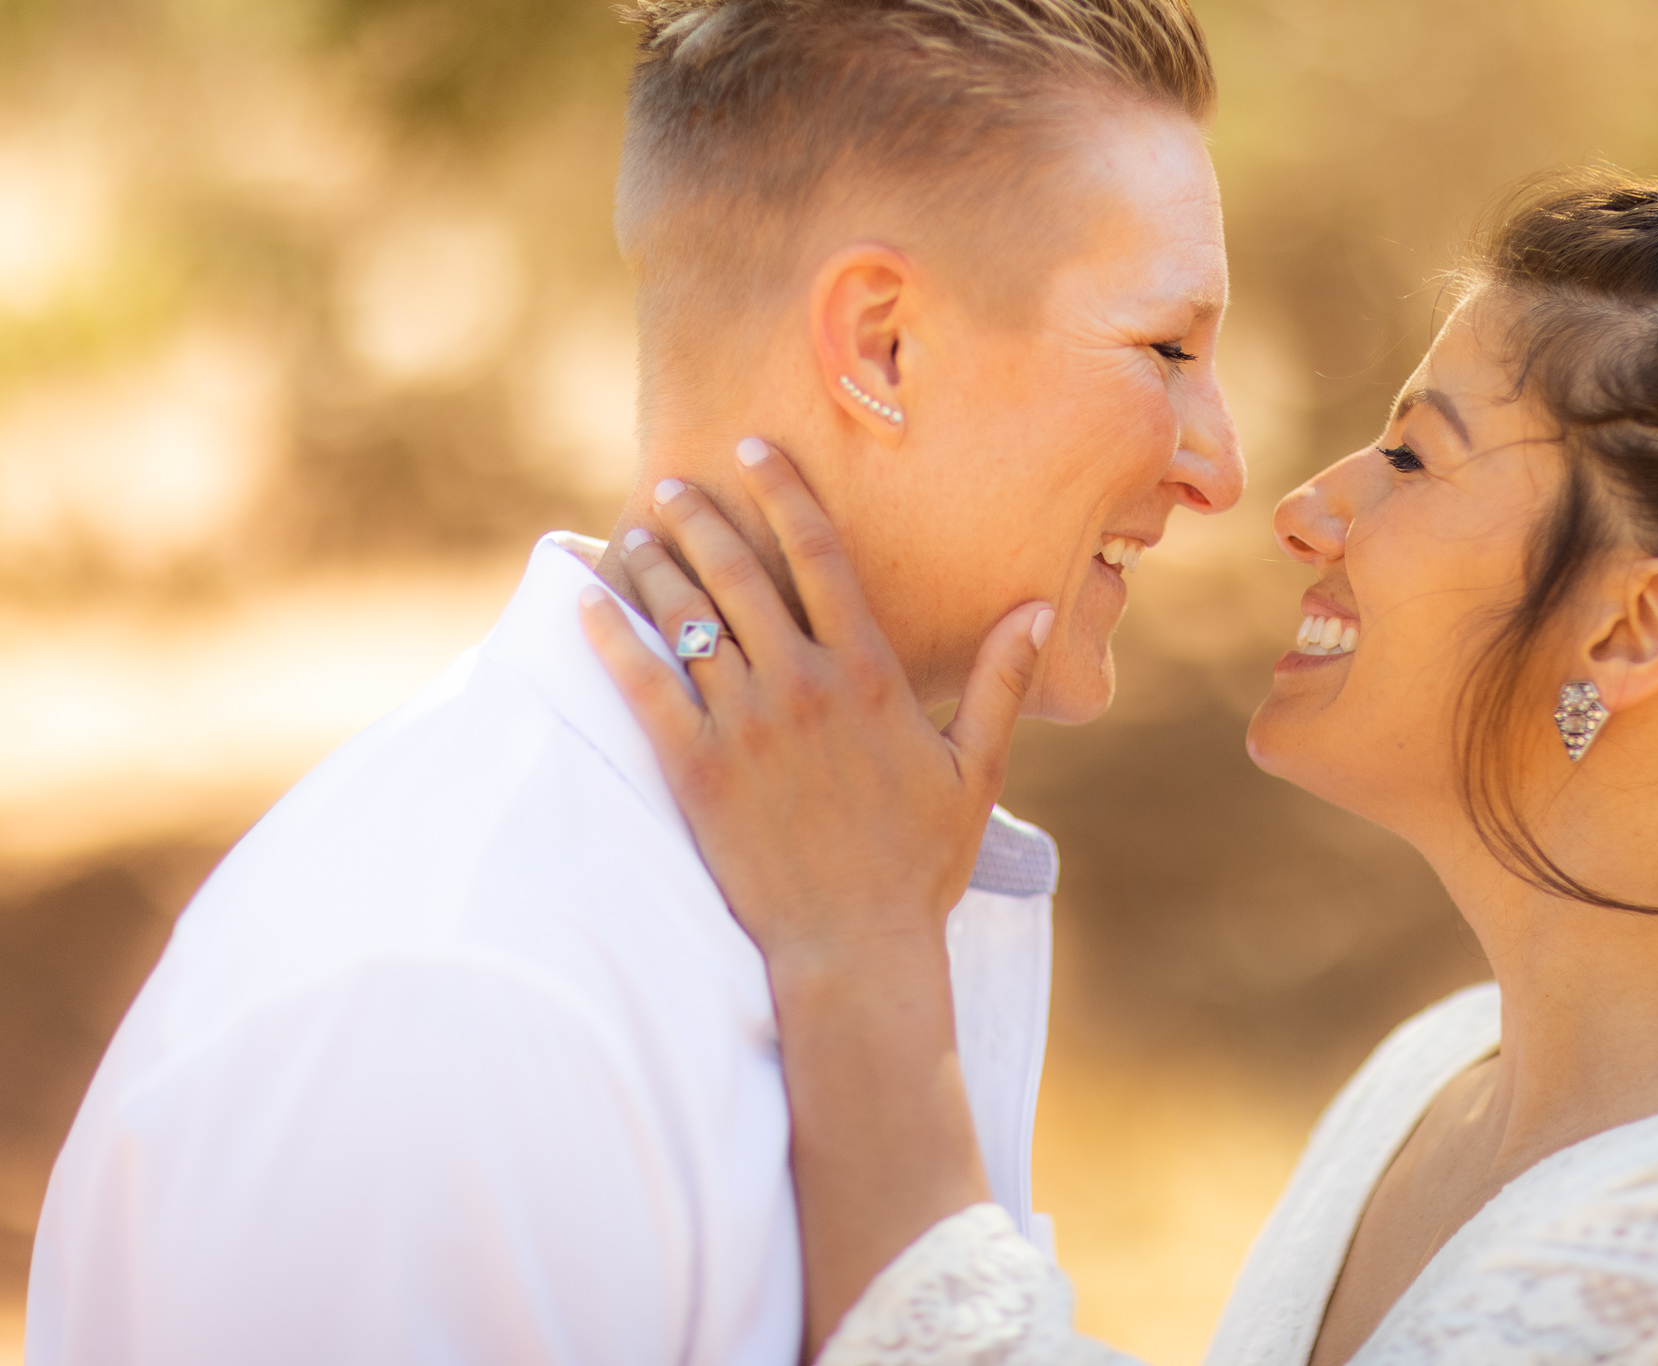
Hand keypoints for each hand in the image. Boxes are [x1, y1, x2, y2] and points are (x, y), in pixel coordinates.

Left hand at [579, 438, 1053, 1354]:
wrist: (856, 948)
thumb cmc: (919, 865)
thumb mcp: (975, 771)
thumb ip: (999, 683)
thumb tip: (1037, 610)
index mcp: (869, 677)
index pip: (820, 559)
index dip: (783, 496)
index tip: (753, 452)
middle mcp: (803, 686)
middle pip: (739, 575)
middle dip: (701, 519)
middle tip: (672, 483)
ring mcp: (744, 727)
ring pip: (687, 620)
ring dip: (655, 566)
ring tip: (635, 530)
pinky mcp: (695, 772)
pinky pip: (643, 687)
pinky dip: (612, 638)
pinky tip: (588, 603)